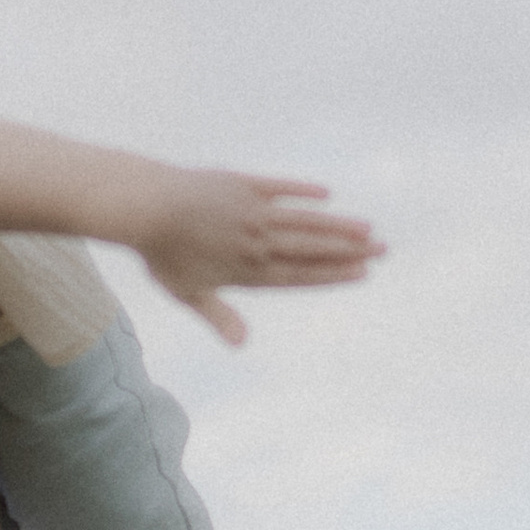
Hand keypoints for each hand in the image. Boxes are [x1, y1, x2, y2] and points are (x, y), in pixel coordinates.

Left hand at [132, 169, 383, 347]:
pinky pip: (279, 187)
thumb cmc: (162, 255)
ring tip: (367, 229)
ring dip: (337, 225)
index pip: (298, 275)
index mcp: (245, 270)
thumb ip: (218, 317)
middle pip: (310, 248)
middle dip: (348, 251)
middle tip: (382, 251)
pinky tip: (326, 196)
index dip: (331, 274)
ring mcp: (251, 211)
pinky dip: (302, 191)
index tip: (361, 274)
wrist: (146, 208)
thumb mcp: (188, 293)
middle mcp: (255, 241)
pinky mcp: (242, 184)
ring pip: (303, 220)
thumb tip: (241, 346)